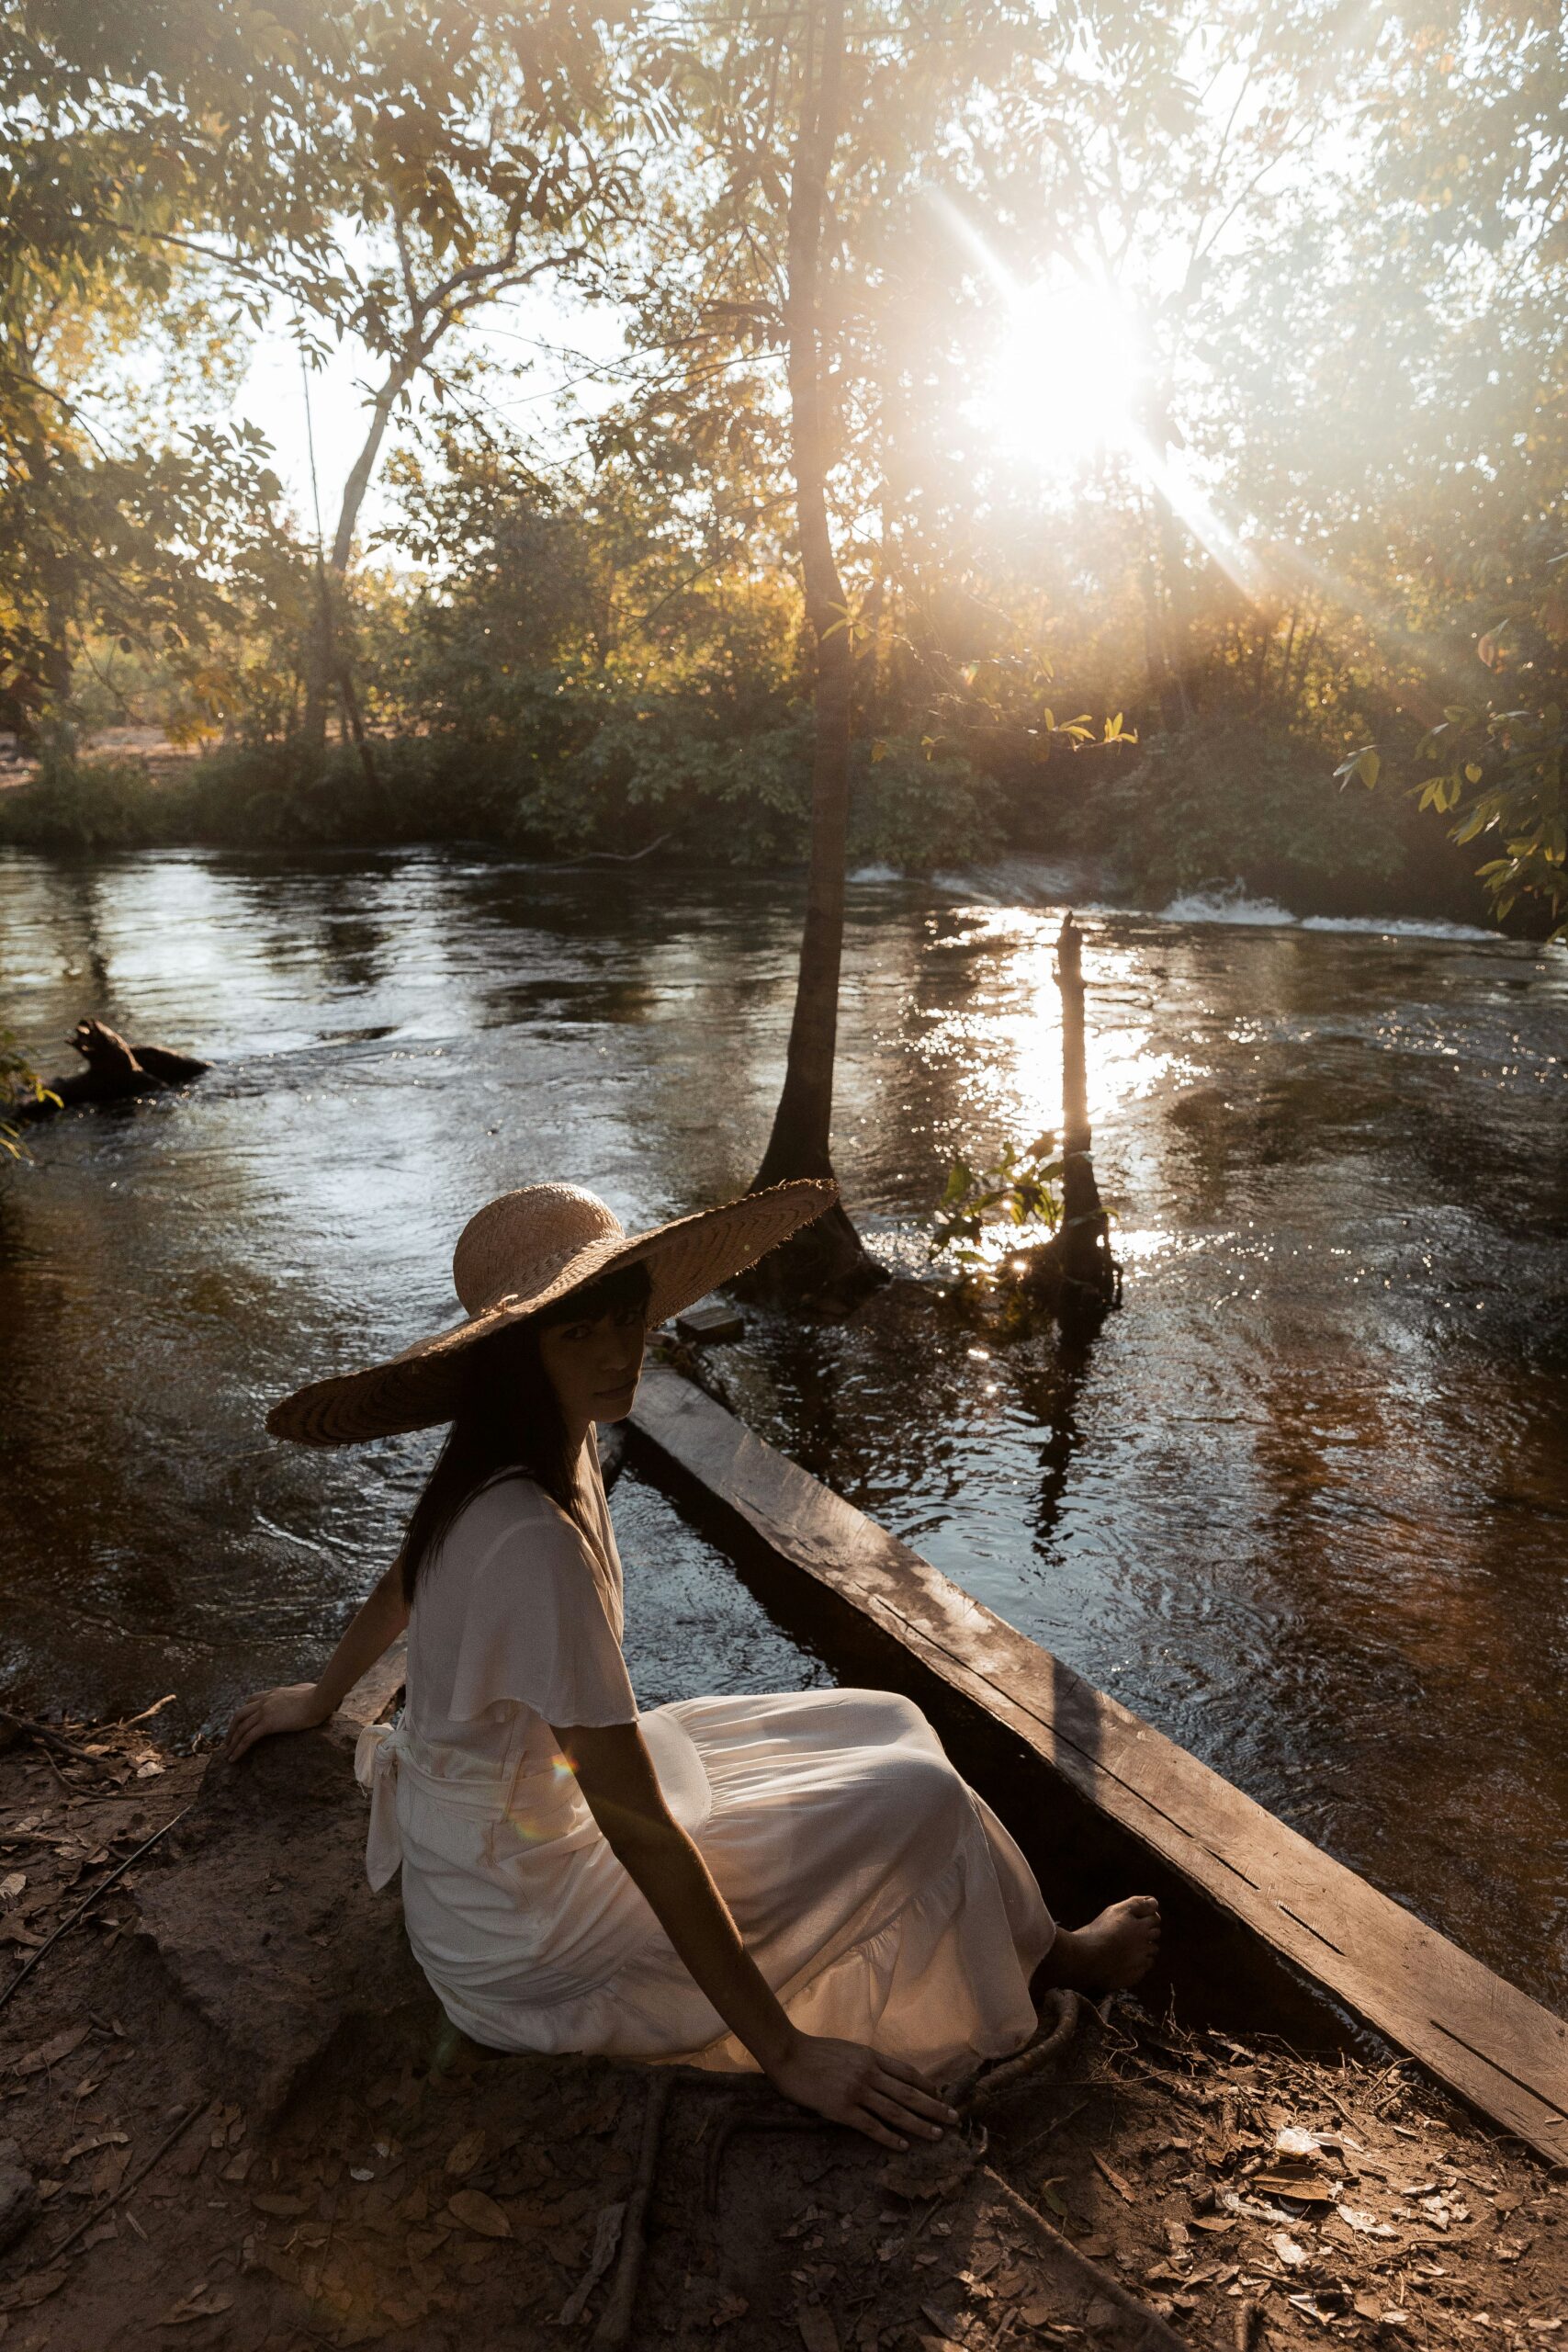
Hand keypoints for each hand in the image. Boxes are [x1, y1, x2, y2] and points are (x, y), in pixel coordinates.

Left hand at [222, 1683, 328, 1763]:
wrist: (320, 1699)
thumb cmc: (319, 1695)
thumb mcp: (305, 1689)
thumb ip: (301, 1691)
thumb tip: (309, 1690)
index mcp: (273, 1693)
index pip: (251, 1700)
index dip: (244, 1712)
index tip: (240, 1723)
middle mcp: (265, 1701)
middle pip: (240, 1714)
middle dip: (231, 1729)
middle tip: (227, 1742)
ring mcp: (265, 1711)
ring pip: (241, 1728)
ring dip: (231, 1742)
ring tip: (226, 1754)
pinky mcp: (268, 1723)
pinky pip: (247, 1738)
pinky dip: (238, 1749)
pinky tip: (233, 1759)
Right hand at [766, 2032, 958, 2150]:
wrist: (789, 2054)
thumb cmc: (816, 2051)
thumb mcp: (849, 2050)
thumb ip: (868, 2062)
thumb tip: (885, 2075)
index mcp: (871, 2057)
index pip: (907, 2073)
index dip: (927, 2087)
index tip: (941, 2098)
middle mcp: (869, 2073)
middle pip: (909, 2093)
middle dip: (934, 2107)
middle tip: (954, 2119)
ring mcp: (857, 2091)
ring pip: (896, 2111)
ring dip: (919, 2124)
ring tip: (937, 2135)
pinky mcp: (842, 2108)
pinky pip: (871, 2126)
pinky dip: (889, 2137)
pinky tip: (903, 2146)